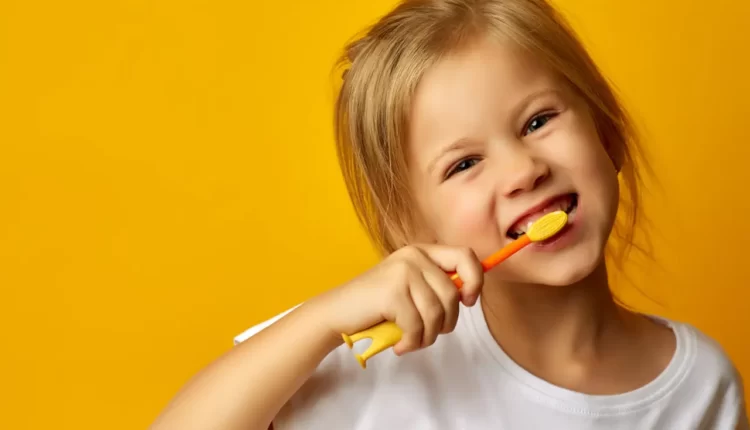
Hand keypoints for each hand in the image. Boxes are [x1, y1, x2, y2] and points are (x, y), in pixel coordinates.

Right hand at [310, 244, 483, 354]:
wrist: (338, 313)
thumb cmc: (377, 305)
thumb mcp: (411, 286)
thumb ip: (436, 285)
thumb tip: (469, 294)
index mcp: (422, 251)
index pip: (466, 256)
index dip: (475, 281)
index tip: (466, 302)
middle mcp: (414, 256)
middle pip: (453, 294)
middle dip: (446, 323)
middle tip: (427, 333)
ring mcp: (402, 272)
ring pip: (437, 313)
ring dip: (427, 337)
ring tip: (411, 341)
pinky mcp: (392, 293)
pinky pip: (417, 326)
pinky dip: (411, 342)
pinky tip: (399, 345)